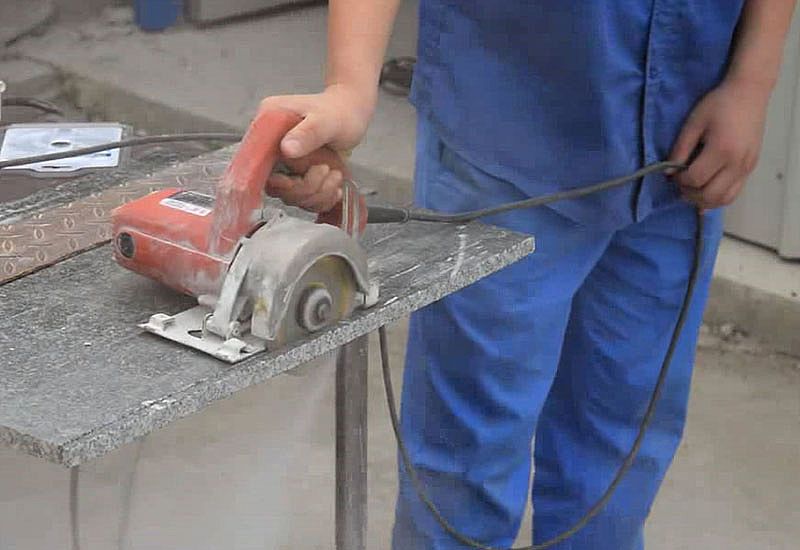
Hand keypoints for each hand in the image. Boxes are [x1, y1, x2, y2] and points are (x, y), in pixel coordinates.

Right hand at [260, 84, 374, 212]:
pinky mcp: (296, 176)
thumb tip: (286, 150)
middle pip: (274, 185)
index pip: (255, 161)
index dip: (271, 178)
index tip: (291, 180)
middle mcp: (271, 147)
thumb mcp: (326, 120)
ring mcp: (284, 164)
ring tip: (335, 174)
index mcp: (268, 125)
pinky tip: (334, 187)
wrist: (351, 114)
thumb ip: (309, 133)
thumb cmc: (339, 112)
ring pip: (290, 196)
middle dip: (303, 188)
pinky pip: (303, 200)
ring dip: (317, 193)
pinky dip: (321, 199)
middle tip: (325, 169)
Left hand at [670, 77, 771, 209]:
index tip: (673, 172)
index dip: (680, 181)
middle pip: (710, 195)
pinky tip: (705, 194)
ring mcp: (747, 167)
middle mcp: (737, 163)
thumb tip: (668, 173)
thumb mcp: (693, 123)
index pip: (695, 179)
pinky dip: (718, 197)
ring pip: (724, 199)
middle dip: (690, 194)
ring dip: (704, 201)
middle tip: (680, 185)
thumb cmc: (718, 104)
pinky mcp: (751, 168)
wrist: (749, 93)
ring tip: (692, 190)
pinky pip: (734, 192)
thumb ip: (680, 150)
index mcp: (721, 150)